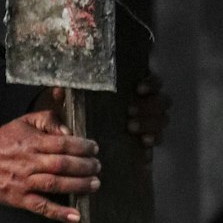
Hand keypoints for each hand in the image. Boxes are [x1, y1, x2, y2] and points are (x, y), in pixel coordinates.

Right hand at [0, 108, 98, 222]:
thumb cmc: (4, 141)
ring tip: (94, 184)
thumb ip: (47, 121)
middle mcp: (28, 162)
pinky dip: (59, 213)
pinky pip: (42, 207)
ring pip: (55, 184)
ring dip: (78, 185)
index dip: (81, 146)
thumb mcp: (23, 122)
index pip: (62, 143)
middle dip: (84, 166)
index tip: (94, 148)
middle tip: (97, 166)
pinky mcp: (20, 199)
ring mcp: (24, 182)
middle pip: (62, 164)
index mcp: (30, 142)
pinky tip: (75, 216)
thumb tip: (68, 131)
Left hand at [37, 75, 169, 155]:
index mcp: (132, 87)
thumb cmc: (79, 112)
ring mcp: (150, 122)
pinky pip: (159, 138)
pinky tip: (143, 142)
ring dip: (150, 122)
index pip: (153, 80)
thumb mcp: (70, 102)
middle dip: (149, 106)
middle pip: (163, 100)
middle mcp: (146, 103)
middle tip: (130, 112)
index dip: (151, 83)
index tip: (138, 89)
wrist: (84, 140)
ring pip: (163, 119)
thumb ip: (66, 95)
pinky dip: (154, 139)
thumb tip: (59, 92)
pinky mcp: (149, 140)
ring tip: (130, 127)